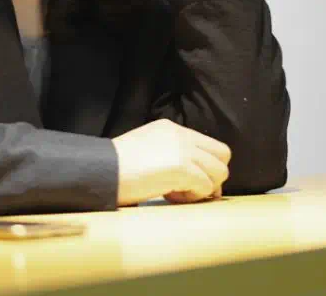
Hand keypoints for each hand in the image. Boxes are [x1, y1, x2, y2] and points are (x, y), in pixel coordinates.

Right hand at [112, 119, 230, 205]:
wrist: (102, 169)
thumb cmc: (116, 166)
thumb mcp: (146, 148)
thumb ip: (169, 153)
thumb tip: (190, 175)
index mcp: (171, 128)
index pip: (208, 144)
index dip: (206, 166)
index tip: (191, 181)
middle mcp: (181, 135)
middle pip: (223, 154)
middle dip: (213, 176)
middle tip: (193, 189)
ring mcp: (183, 150)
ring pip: (219, 172)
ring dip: (203, 188)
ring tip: (178, 193)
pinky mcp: (182, 168)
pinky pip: (205, 186)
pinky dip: (192, 197)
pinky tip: (170, 196)